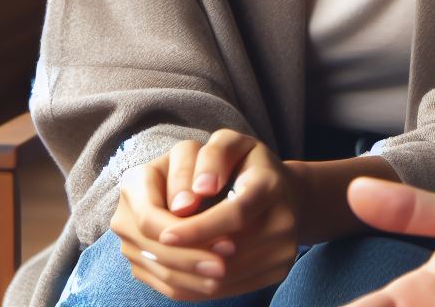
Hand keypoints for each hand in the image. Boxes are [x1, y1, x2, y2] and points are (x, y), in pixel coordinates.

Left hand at [110, 129, 302, 300]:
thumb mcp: (232, 144)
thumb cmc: (248, 164)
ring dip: (184, 276)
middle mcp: (285, 222)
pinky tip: (173, 272)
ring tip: (156, 264)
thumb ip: (213, 156)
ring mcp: (284, 252)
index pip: (234, 215)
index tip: (163, 234)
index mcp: (271, 186)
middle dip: (183, 258)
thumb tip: (200, 190)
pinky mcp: (278, 272)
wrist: (286, 192)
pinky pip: (231, 289)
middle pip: (227, 255)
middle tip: (148, 254)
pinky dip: (196, 286)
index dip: (197, 229)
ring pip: (225, 278)